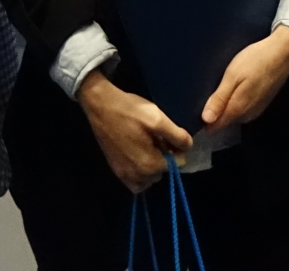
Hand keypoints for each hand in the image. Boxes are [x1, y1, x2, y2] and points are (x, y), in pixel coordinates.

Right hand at [76, 71, 192, 192]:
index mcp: (150, 165)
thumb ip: (177, 136)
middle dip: (163, 157)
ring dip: (151, 166)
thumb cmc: (130, 111)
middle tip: (155, 137)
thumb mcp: (158, 118)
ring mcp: (124, 175)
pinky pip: (134, 182)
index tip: (167, 135)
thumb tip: (188, 148)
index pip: (177, 164)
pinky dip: (139, 173)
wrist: (101, 105)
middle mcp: (137, 176)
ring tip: (146, 145)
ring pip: (149, 179)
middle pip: (162, 172)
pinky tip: (137, 154)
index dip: (176, 148)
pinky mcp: (115, 170)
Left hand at [200, 25, 288, 130]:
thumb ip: (220, 99)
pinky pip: (242, 108)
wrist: (282, 52)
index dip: (203, 120)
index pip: (214, 127)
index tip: (195, 106)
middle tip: (208, 89)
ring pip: (233, 115)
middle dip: (214, 111)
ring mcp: (255, 110)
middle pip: (223, 122)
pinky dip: (236, 100)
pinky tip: (236, 85)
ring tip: (221, 85)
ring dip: (226, 105)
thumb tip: (205, 121)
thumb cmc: (255, 60)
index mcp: (237, 109)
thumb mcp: (233, 76)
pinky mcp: (261, 103)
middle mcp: (246, 115)